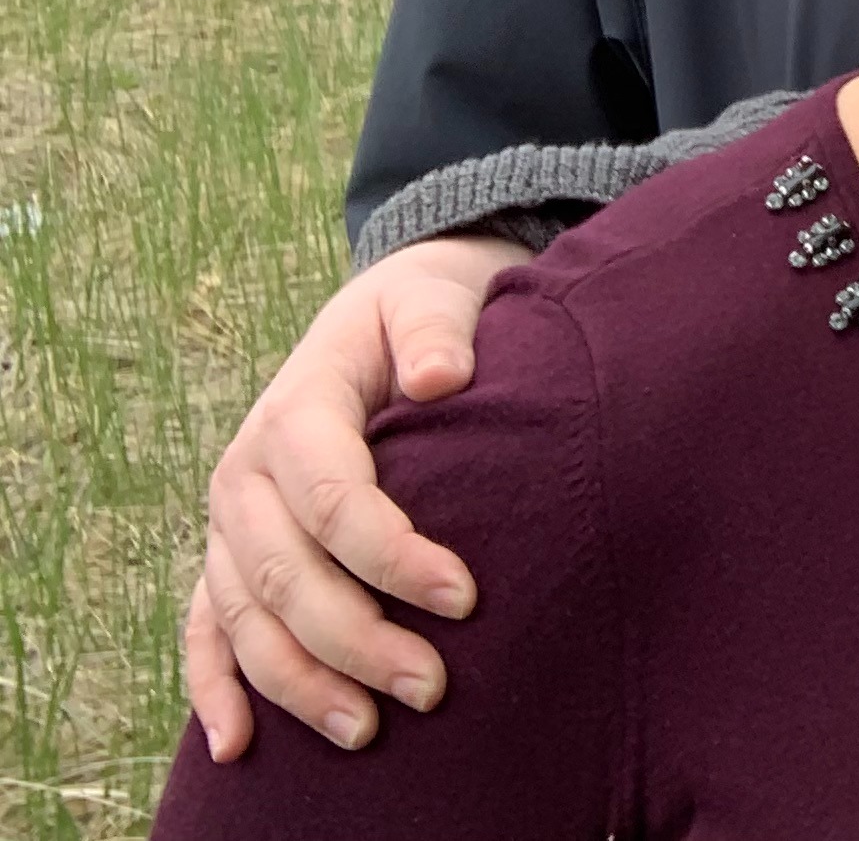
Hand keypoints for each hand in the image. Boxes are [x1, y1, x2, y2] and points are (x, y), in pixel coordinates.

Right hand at [182, 232, 530, 758]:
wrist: (382, 312)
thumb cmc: (418, 311)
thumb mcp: (431, 297)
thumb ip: (436, 329)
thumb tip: (441, 376)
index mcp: (296, 409)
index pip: (335, 499)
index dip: (394, 555)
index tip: (464, 596)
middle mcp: (245, 472)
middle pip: (288, 574)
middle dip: (357, 639)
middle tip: (433, 687)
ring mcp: (229, 521)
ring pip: (248, 618)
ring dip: (300, 682)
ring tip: (367, 732)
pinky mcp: (229, 554)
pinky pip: (206, 627)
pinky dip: (214, 688)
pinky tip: (237, 748)